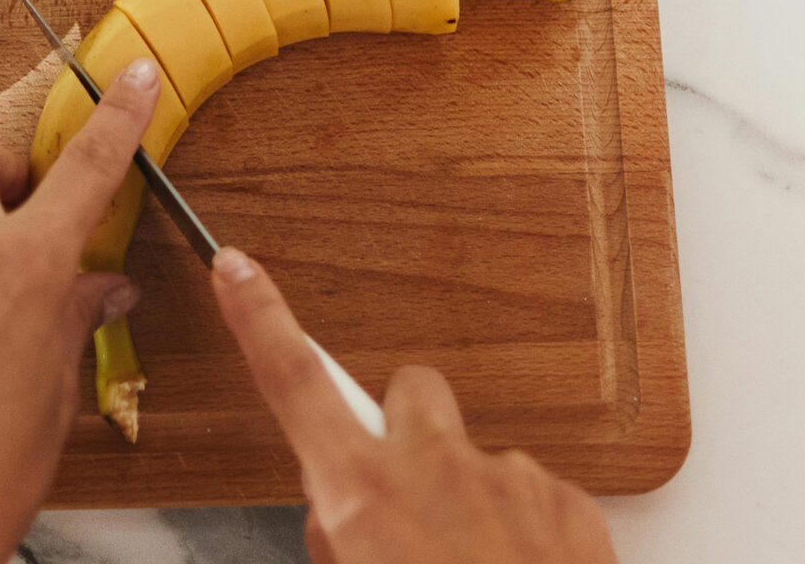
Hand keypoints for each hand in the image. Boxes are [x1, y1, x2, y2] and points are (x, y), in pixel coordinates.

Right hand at [211, 247, 617, 563]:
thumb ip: (339, 541)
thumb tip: (343, 524)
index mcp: (361, 497)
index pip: (292, 381)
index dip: (259, 317)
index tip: (238, 269)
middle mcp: (432, 469)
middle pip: (407, 391)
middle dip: (404, 427)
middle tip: (404, 495)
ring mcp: (505, 477)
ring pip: (474, 453)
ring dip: (467, 494)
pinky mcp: (566, 500)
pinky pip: (530, 489)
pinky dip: (520, 527)